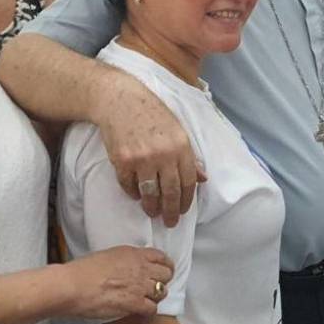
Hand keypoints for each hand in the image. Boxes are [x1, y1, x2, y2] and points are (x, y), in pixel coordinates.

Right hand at [63, 246, 174, 319]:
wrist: (72, 286)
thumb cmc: (82, 271)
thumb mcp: (108, 255)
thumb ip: (125, 260)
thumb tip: (130, 266)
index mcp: (133, 253)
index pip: (161, 256)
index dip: (165, 265)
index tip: (163, 270)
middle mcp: (140, 267)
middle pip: (166, 274)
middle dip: (162, 280)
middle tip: (155, 287)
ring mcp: (139, 286)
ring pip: (162, 292)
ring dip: (156, 297)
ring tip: (147, 300)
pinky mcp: (134, 303)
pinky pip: (152, 308)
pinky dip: (148, 311)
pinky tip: (140, 311)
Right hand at [96, 73, 202, 227]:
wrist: (121, 100)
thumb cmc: (152, 114)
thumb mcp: (177, 131)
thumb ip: (189, 156)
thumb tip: (202, 179)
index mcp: (181, 147)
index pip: (188, 182)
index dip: (186, 200)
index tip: (183, 210)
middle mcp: (164, 155)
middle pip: (170, 192)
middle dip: (170, 211)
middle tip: (170, 222)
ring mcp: (142, 159)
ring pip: (149, 193)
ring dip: (151, 207)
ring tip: (152, 212)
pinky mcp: (122, 161)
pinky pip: (128, 186)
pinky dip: (132, 193)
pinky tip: (136, 195)